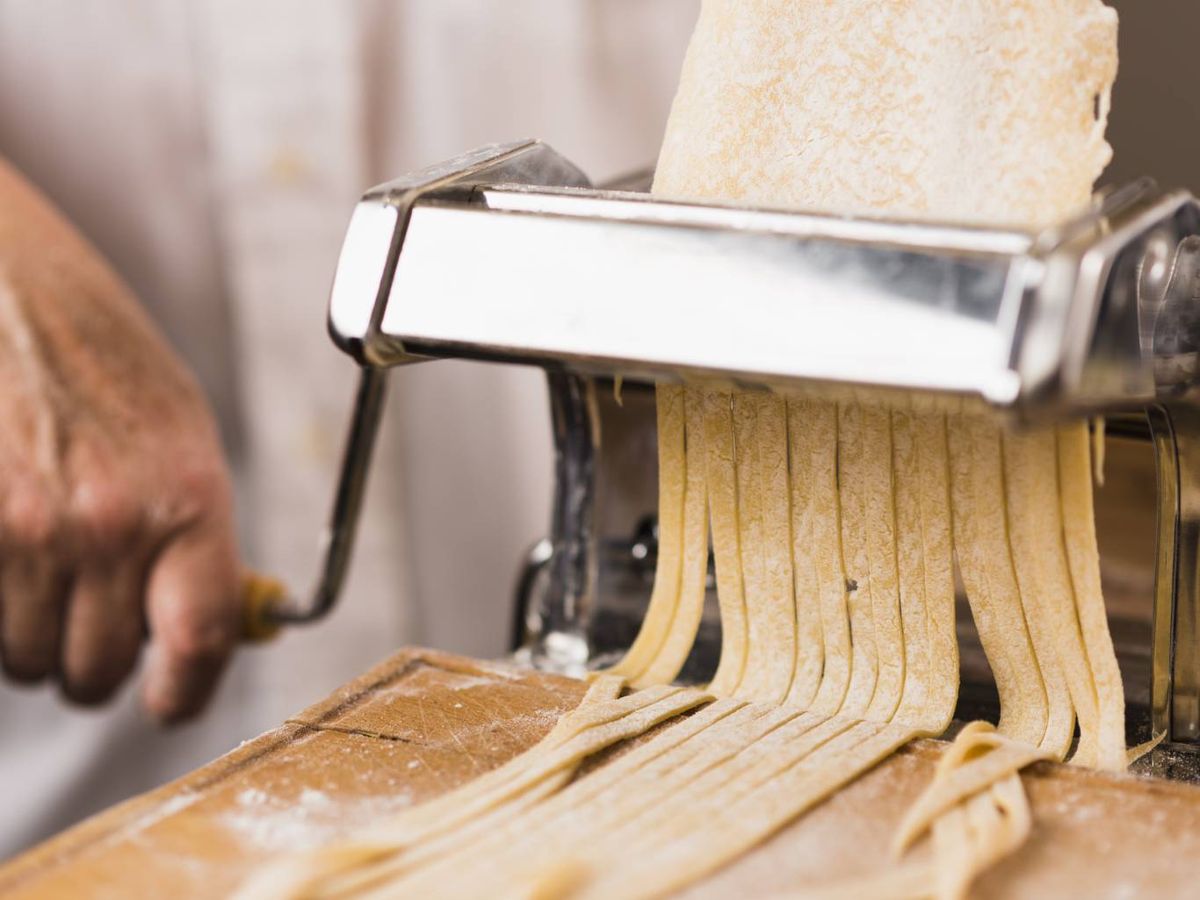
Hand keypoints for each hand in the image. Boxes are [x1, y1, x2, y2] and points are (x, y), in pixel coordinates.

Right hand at [0, 159, 241, 721]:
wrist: (0, 275)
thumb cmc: (93, 345)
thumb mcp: (180, 428)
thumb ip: (196, 532)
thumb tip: (216, 621)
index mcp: (188, 493)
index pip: (202, 639)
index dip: (187, 691)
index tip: (171, 703)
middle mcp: (106, 522)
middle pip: (100, 670)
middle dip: (95, 661)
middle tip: (88, 616)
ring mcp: (20, 528)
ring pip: (24, 659)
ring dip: (31, 634)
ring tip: (35, 561)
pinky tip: (2, 547)